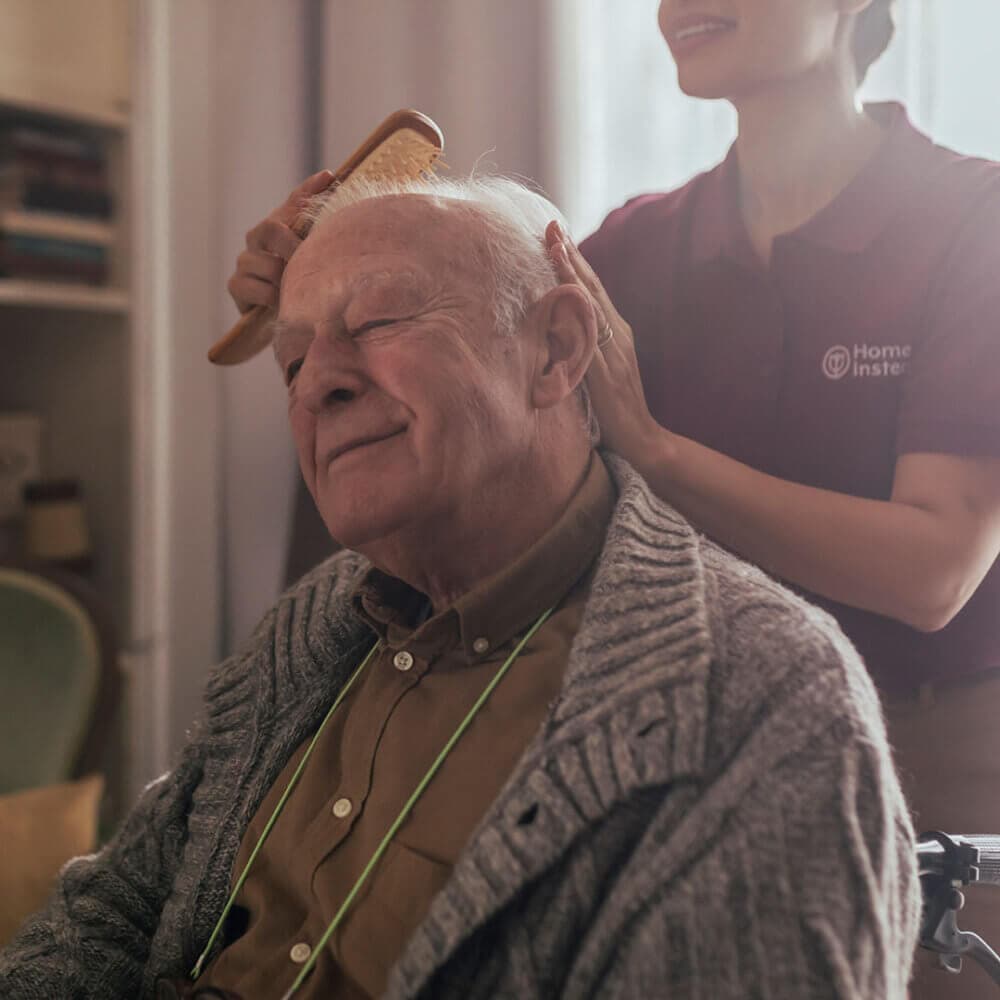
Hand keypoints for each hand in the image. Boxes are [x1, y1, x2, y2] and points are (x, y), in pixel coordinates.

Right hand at [226, 169, 334, 313]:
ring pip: (269, 266)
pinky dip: (272, 298)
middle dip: (294, 247)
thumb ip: (312, 216)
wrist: (275, 316)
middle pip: (272, 229)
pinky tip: (280, 303)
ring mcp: (244, 262)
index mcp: (276, 226)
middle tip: (309, 263)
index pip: (293, 202)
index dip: (308, 191)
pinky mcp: (236, 285)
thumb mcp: (307, 251)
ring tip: (297, 291)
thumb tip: (328, 175)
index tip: (329, 179)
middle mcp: (256, 239)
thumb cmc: (294, 281)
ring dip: (286, 281)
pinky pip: (258, 290)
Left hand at [545, 221, 661, 465]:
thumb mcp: (596, 371)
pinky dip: (580, 310)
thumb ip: (582, 350)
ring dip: (572, 272)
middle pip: (592, 287)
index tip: (555, 235)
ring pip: (591, 303)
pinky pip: (592, 334)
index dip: (573, 262)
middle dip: (571, 254)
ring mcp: (615, 349)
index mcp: (614, 333)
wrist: (642, 439)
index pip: (591, 290)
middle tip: (552, 225)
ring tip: (555, 245)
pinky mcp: (608, 368)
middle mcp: (618, 334)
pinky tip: (568, 291)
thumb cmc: (616, 411)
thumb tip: (554, 333)